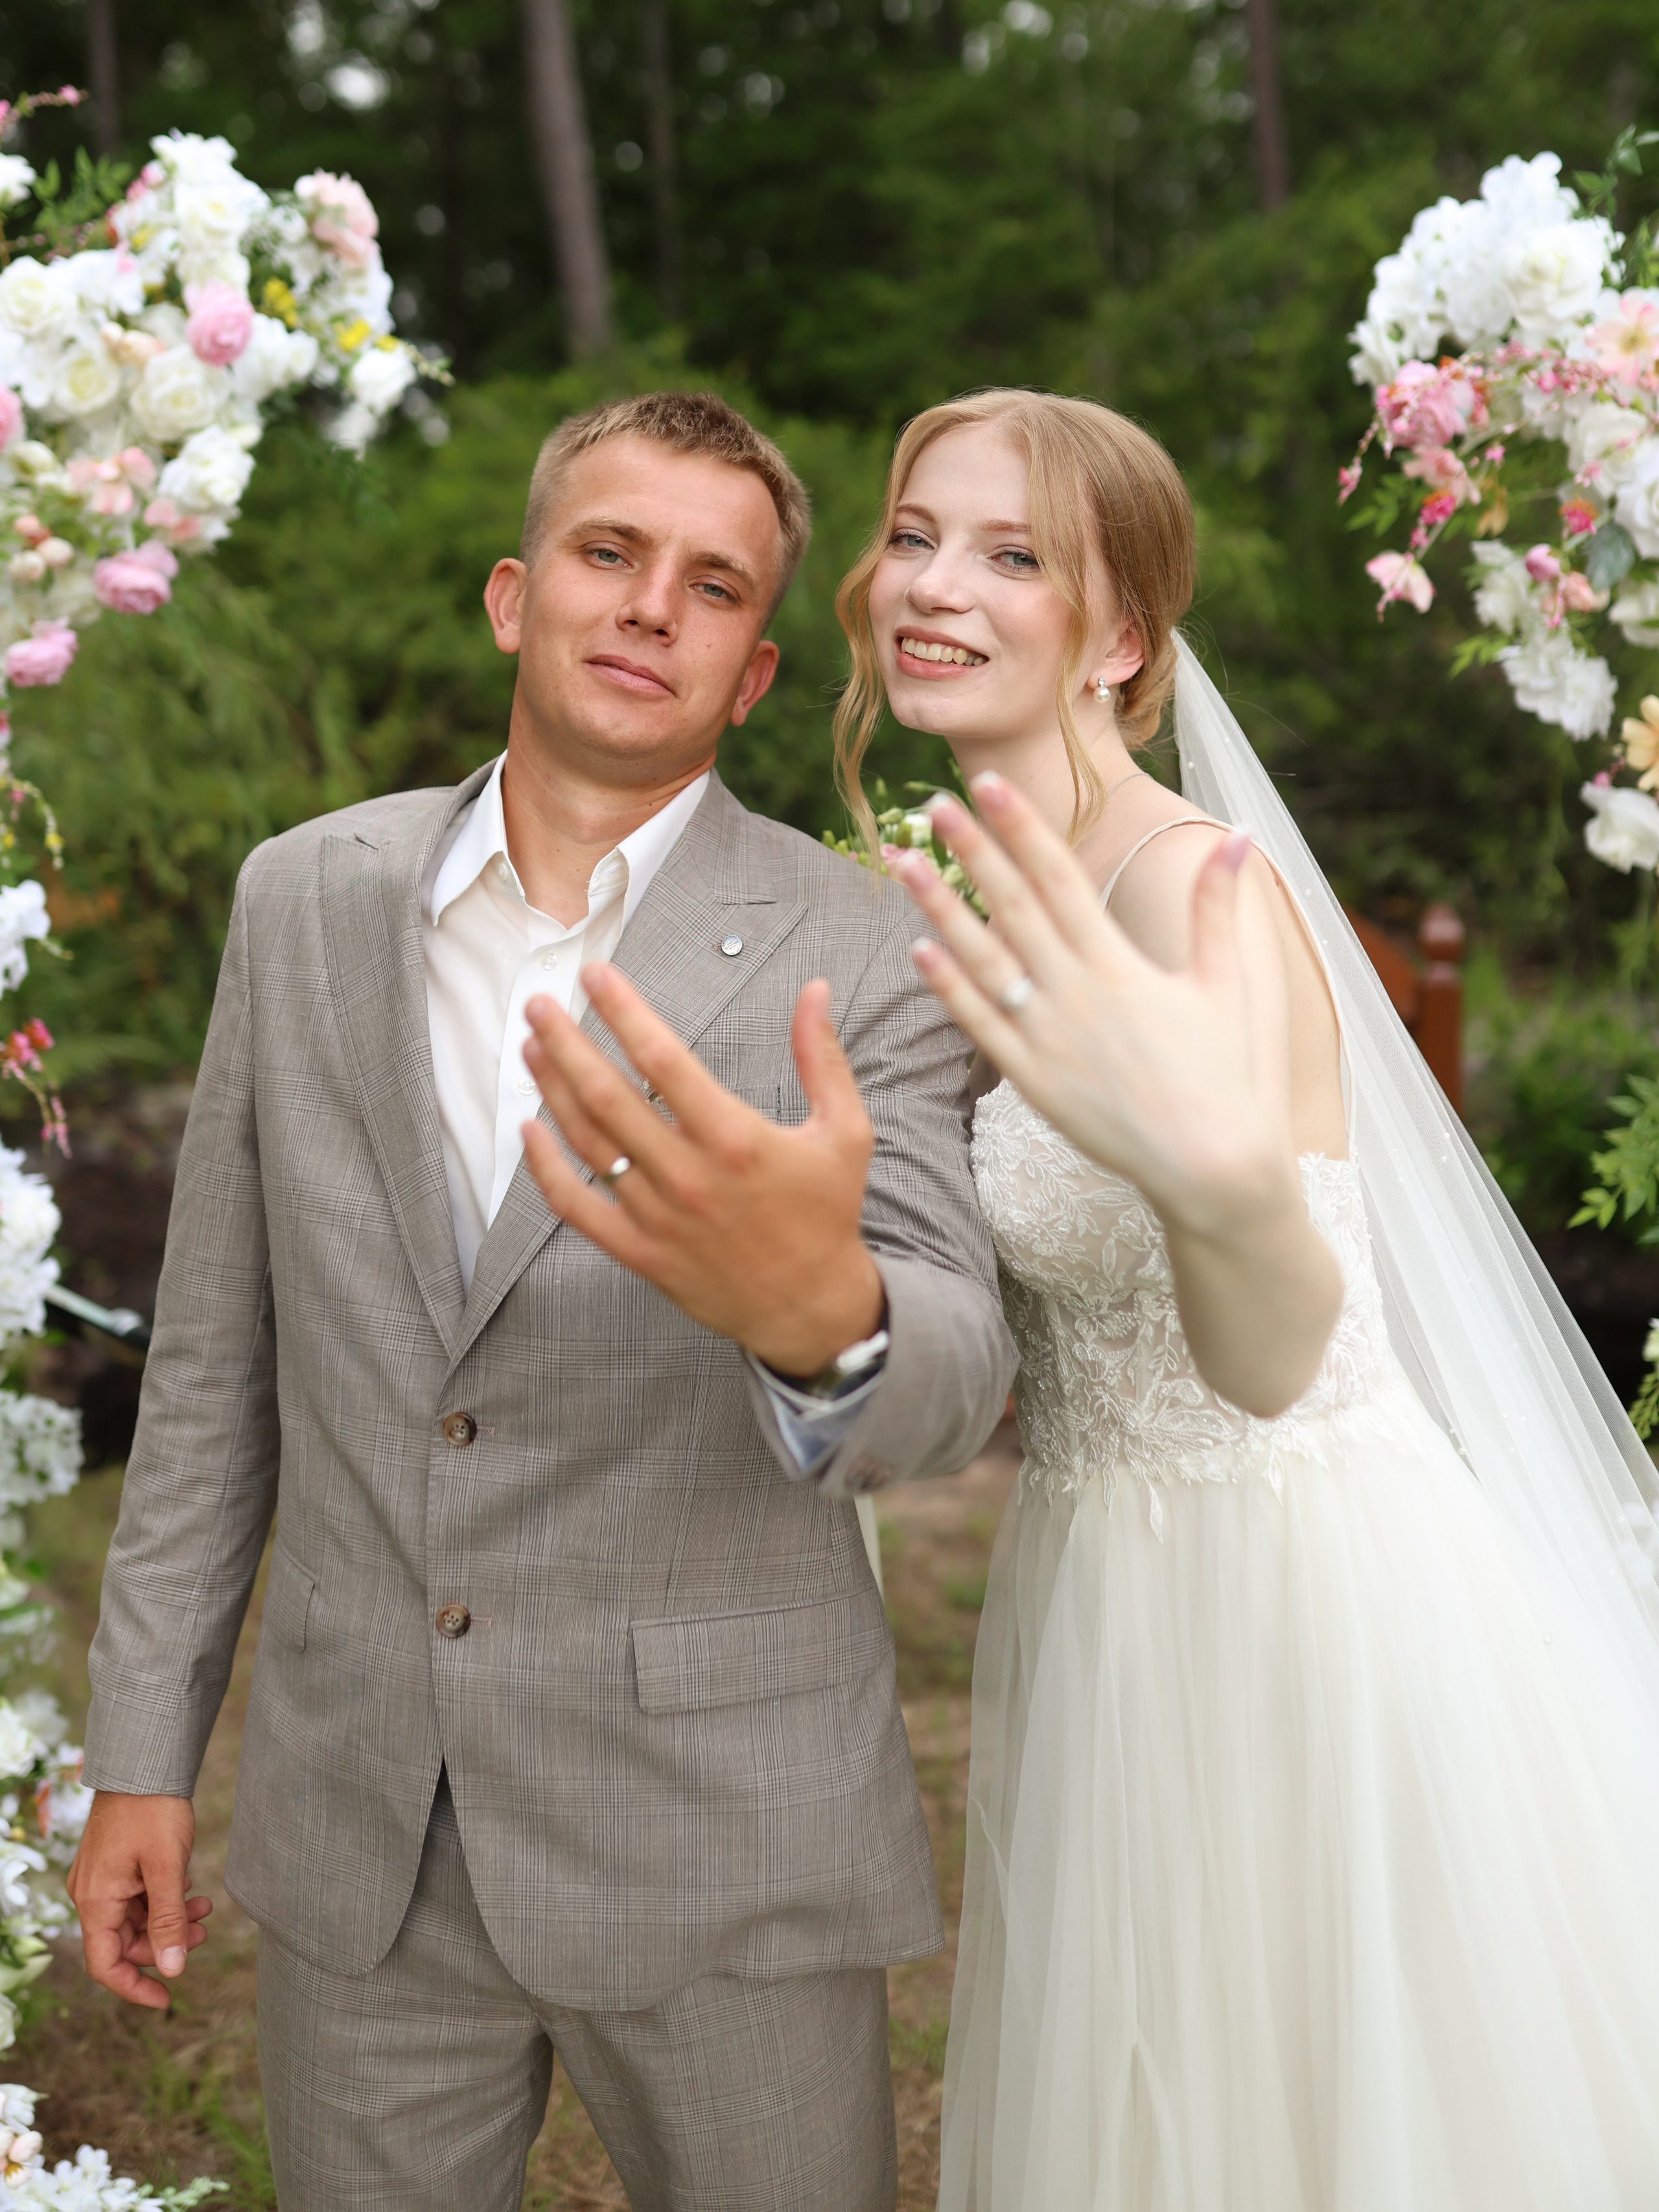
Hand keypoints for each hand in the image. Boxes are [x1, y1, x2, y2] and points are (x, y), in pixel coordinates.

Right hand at [67, 1791, 210, 2009]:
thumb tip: (172, 1970)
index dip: (135, 1987)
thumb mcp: (166, 1869)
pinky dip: (163, 1900)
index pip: (106, 1965)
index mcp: (96, 1901)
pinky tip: (189, 1890)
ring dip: (169, 1920)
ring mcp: (101, 1879)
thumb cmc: (153, 1811)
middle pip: (124, 1942)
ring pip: (134, 1918)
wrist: (145, 1763)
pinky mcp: (115, 1864)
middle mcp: (91, 1894)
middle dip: (164, 1944)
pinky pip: (136, 1897)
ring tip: (205, 1910)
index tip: (167, 2000)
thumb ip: (168, 1922)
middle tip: (203, 1931)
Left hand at [520, 967, 884, 1375]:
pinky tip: (529, 1129)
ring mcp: (658, 1216)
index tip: (595, 975)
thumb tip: (815, 990)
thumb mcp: (844, 1131)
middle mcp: (688, 1174)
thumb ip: (822, 1058)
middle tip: (540, 1003)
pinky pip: (577, 1206)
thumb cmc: (827, 1213)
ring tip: (531, 1046)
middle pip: (607, 1095)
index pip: (662, 1060)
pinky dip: (544, 1168)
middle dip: (566, 1041)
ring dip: (551, 1089)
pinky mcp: (640, 1251)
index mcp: (735, 1138)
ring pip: (587, 1142)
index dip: (623, 1011)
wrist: (810, 1306)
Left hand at [888, 774, 1295, 1239]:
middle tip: (932, 803)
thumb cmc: (1224, 1073)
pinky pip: (980, 1027)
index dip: (1021, 827)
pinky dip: (949, 988)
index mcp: (1118, 964)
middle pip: (1011, 906)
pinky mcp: (1032, 1082)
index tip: (989, 784)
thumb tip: (1235, 833)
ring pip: (981, 959)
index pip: (1059, 877)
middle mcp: (1075, 994)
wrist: (1210, 1163)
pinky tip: (918, 951)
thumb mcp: (1227, 982)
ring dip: (939, 908)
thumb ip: (1218, 906)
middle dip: (972, 850)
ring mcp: (1047, 1038)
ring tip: (903, 864)